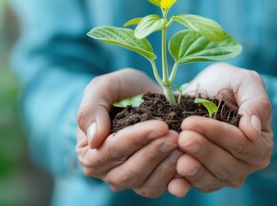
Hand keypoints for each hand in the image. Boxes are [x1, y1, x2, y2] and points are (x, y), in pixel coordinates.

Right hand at [77, 68, 181, 197]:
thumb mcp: (103, 88)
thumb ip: (91, 110)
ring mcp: (129, 180)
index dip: (135, 139)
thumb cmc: (121, 89)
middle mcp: (106, 171)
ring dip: (166, 166)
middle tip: (175, 136)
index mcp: (89, 151)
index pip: (110, 150)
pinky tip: (187, 159)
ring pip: (145, 185)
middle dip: (153, 154)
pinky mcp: (151, 182)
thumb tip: (94, 139)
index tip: (160, 126)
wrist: (148, 94)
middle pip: (128, 172)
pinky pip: (161, 188)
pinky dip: (176, 179)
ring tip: (182, 145)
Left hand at [168, 63, 272, 196]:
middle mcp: (245, 164)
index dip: (217, 134)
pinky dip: (184, 185)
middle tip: (182, 137)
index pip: (242, 144)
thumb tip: (254, 131)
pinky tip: (173, 183)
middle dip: (203, 151)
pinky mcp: (201, 178)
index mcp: (260, 142)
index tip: (191, 122)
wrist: (199, 92)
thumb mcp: (244, 82)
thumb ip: (256, 102)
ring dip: (194, 170)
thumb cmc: (226, 84)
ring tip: (178, 158)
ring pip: (211, 179)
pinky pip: (193, 186)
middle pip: (226, 165)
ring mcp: (222, 174)